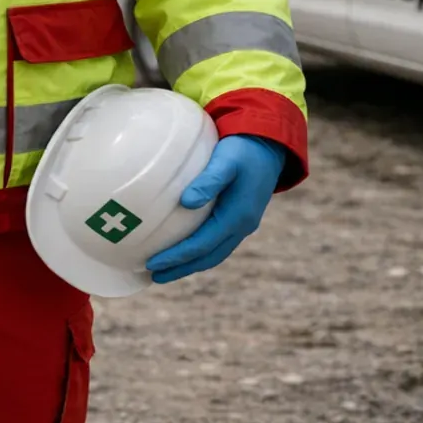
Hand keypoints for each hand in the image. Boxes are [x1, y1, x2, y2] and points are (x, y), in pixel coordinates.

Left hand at [147, 134, 286, 283]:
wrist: (269, 145)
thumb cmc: (244, 150)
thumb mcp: (226, 161)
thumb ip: (209, 181)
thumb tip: (186, 202)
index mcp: (237, 216)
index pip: (202, 244)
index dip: (177, 257)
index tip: (152, 264)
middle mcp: (241, 226)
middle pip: (208, 256)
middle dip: (181, 268)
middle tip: (154, 277)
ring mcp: (242, 224)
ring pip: (214, 253)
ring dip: (190, 263)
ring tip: (164, 270)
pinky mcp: (238, 218)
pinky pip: (217, 242)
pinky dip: (199, 251)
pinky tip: (183, 249)